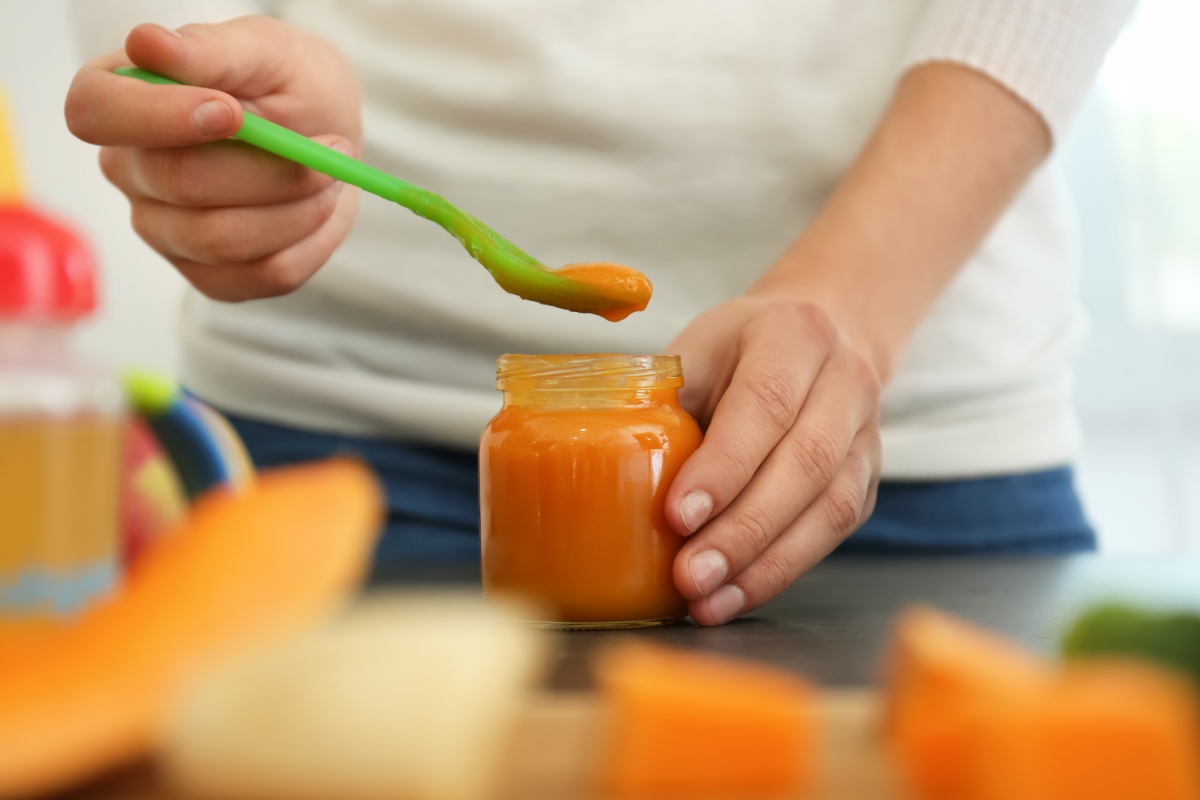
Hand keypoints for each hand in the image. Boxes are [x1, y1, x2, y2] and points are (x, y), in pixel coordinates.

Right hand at [65, 16, 360, 300]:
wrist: (327, 133)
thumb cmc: (285, 83)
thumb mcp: (263, 50)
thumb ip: (210, 51)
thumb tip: (147, 44)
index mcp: (121, 98)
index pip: (95, 112)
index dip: (159, 117)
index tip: (231, 112)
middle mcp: (130, 170)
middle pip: (181, 184)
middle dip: (272, 169)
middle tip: (332, 148)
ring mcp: (164, 231)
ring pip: (225, 241)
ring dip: (300, 208)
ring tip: (330, 174)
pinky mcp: (212, 276)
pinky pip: (267, 275)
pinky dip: (312, 242)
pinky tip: (320, 208)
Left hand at [665, 296, 881, 625]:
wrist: (823, 334)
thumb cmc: (741, 349)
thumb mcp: (697, 348)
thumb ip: (664, 398)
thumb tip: (606, 462)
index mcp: (792, 337)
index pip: (765, 404)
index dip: (724, 465)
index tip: (678, 515)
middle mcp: (843, 382)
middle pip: (804, 464)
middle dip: (743, 530)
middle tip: (690, 575)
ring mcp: (865, 436)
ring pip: (829, 508)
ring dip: (766, 565)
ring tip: (709, 602)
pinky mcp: (866, 481)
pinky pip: (833, 533)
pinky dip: (782, 570)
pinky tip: (736, 595)